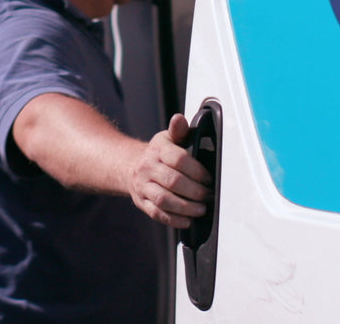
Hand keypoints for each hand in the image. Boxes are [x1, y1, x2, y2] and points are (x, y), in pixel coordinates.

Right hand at [129, 113, 212, 228]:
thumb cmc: (157, 153)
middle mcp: (147, 168)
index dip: (196, 170)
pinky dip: (174, 220)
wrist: (130, 167)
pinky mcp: (142, 202)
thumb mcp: (168, 138)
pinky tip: (187, 220)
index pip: (178, 159)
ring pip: (164, 200)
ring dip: (185, 207)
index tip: (209, 179)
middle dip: (195, 191)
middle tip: (208, 196)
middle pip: (173, 181)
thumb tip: (179, 119)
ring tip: (201, 210)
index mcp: (157, 150)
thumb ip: (178, 130)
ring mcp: (143, 186)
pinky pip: (157, 214)